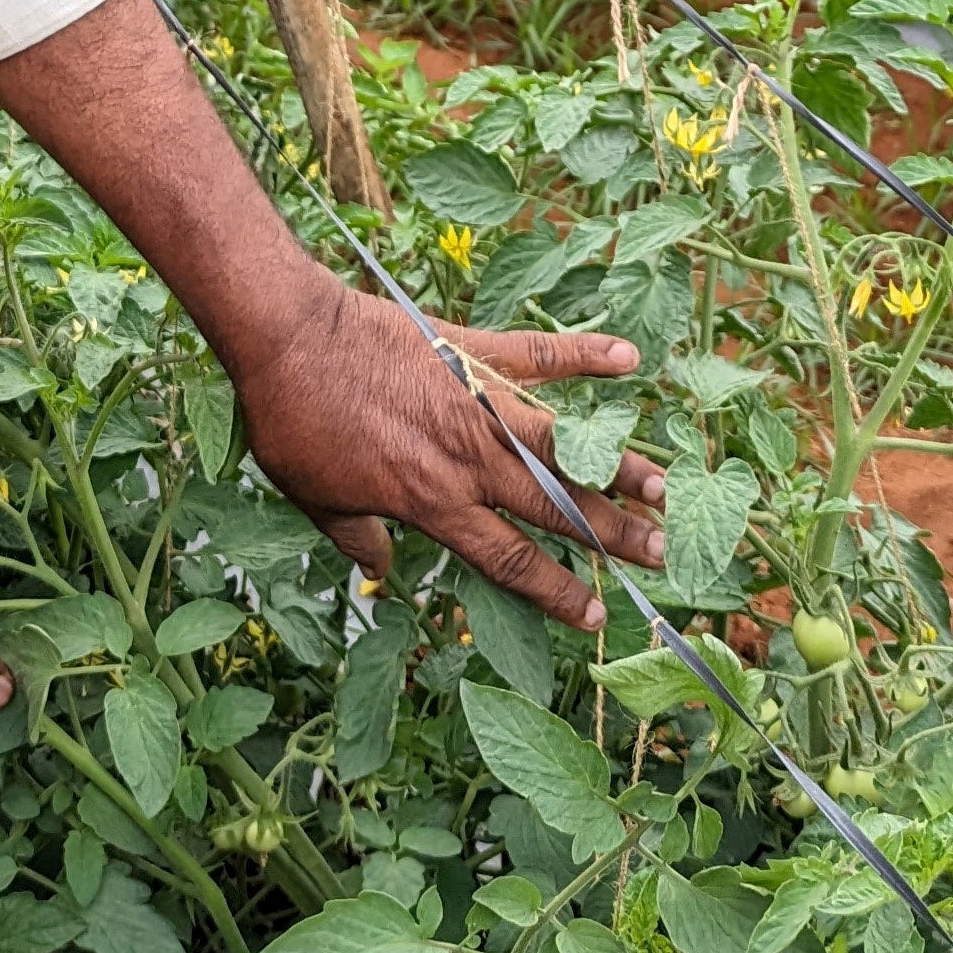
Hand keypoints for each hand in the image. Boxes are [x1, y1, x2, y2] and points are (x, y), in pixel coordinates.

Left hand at [230, 278, 667, 628]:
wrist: (288, 338)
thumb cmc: (293, 422)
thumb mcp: (315, 499)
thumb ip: (356, 537)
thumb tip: (379, 569)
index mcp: (433, 502)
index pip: (508, 559)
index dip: (555, 592)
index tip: (595, 614)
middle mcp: (468, 458)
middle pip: (554, 507)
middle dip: (611, 535)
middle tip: (659, 553)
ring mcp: (476, 402)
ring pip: (563, 441)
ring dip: (617, 464)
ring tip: (663, 486)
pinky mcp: (473, 350)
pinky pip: (539, 354)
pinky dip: (583, 354)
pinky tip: (630, 356)